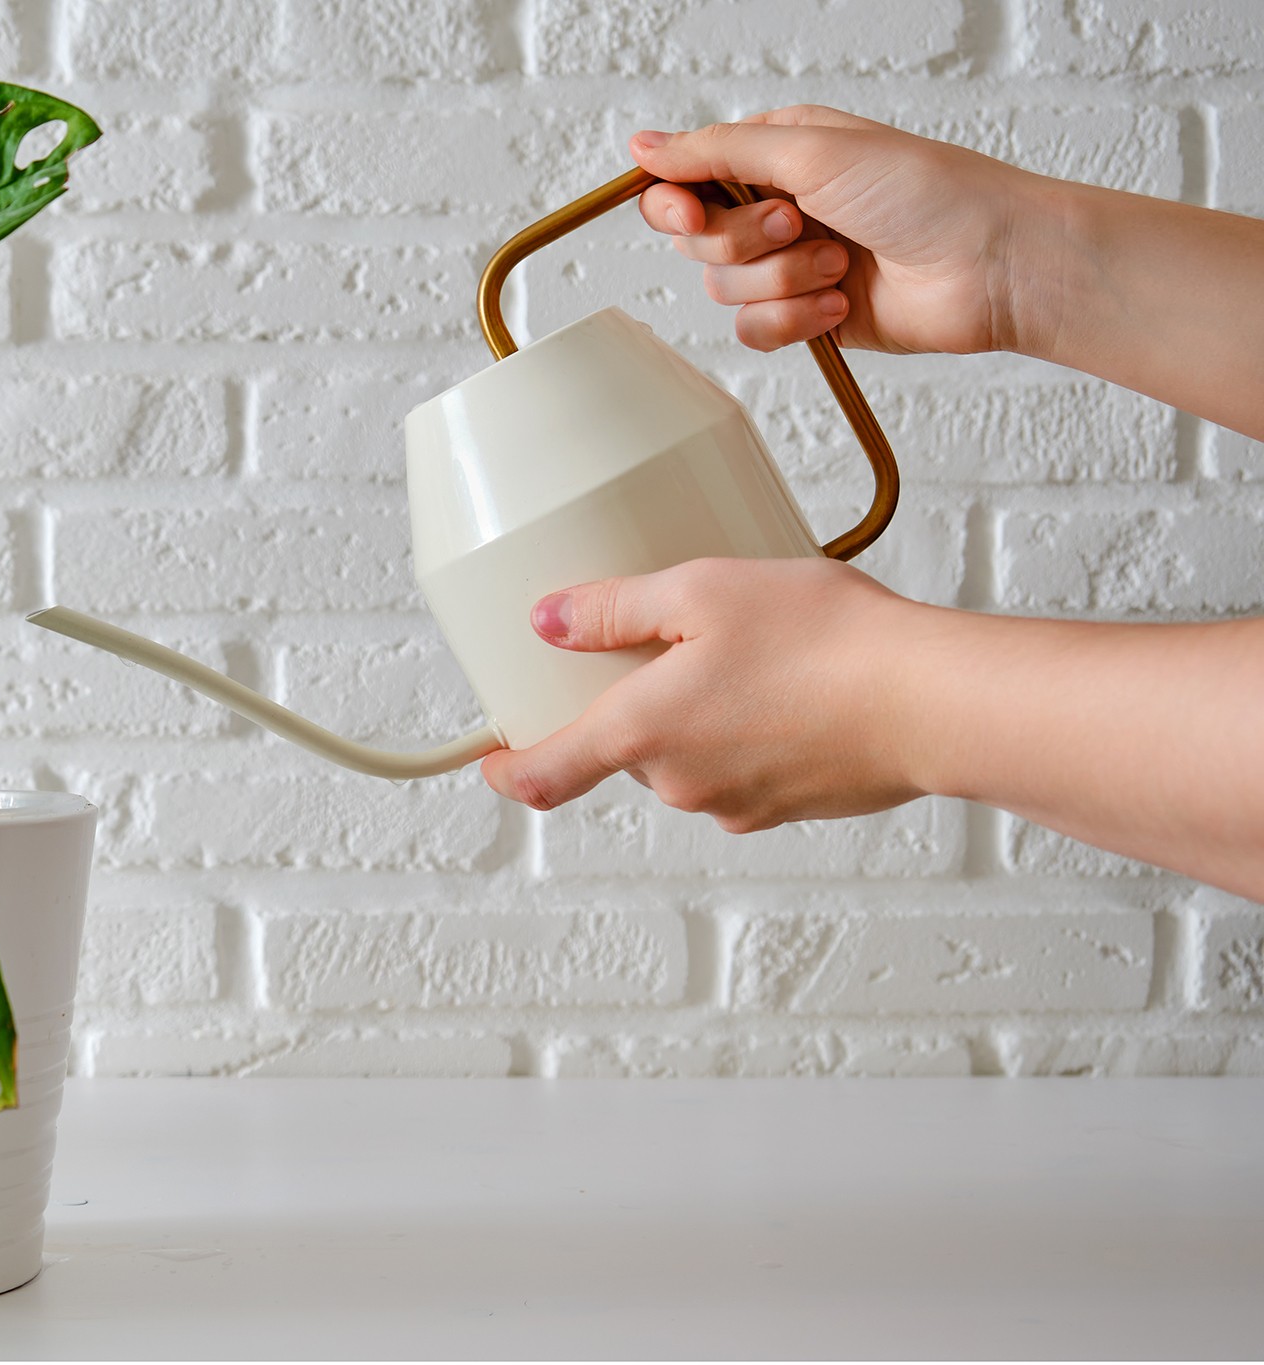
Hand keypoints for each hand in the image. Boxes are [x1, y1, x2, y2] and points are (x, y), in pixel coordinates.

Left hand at [480, 558, 925, 829]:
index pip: (545, 775)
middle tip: (670, 644)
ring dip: (697, 715)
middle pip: (625, 752)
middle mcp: (682, 784)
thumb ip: (613, 608)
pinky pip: (743, 767)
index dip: (507, 771)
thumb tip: (549, 621)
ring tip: (750, 653)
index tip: (490, 760)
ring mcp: (737, 805)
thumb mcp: (700, 591)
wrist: (935, 699)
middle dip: (634, 706)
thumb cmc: (826, 641)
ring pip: (687, 758)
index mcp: (643, 734)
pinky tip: (793, 685)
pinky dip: (749, 731)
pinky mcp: (789, 807)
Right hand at [629, 105, 1045, 356]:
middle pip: (698, 240)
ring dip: (781, 281)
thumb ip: (717, 150)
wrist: (992, 266)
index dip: (674, 203)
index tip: (692, 213)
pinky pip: (755, 330)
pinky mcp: (808, 315)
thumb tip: (644, 145)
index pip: (684, 180)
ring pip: (725, 289)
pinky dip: (793, 319)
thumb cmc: (928, 191)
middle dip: (744, 242)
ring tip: (839, 266)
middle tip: (800, 224)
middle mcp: (777, 206)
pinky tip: (840, 304)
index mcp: (775, 154)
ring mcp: (792, 264)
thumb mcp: (812, 150)